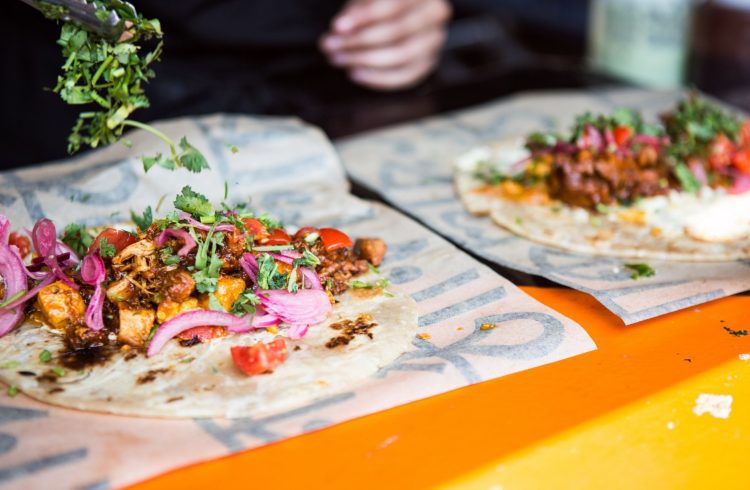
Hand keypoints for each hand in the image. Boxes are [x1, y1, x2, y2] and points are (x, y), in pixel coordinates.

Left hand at [320, 0, 451, 90]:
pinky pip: (405, 76)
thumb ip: (357, 9)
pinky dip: (377, 78)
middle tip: (330, 46)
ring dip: (363, 60)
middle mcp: (435, 13)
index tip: (337, 27)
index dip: (363, 17)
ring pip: (400, 56)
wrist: (402, 12)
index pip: (392, 6)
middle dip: (358, 41)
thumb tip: (340, 29)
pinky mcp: (428, 62)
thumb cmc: (380, 2)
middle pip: (396, 32)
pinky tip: (355, 73)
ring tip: (338, 59)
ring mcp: (435, 40)